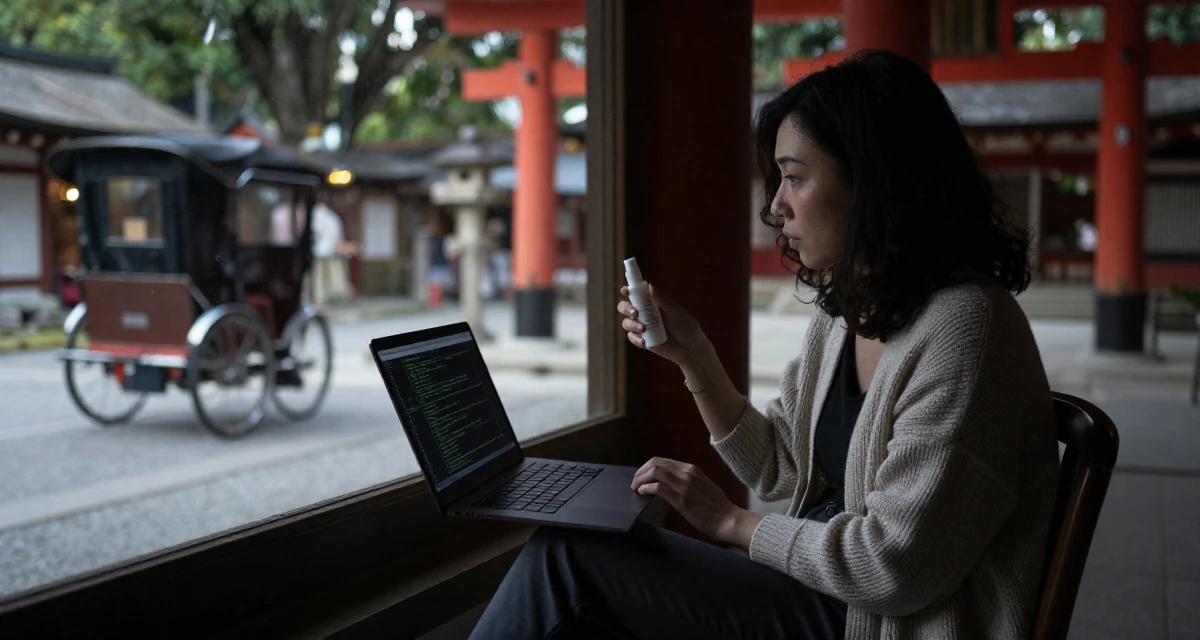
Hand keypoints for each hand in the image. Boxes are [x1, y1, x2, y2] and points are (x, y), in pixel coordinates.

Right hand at [617, 284, 709, 366]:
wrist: (691, 349)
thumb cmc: (686, 326)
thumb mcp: (677, 312)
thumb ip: (663, 300)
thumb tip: (650, 286)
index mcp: (652, 303)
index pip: (635, 294)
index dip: (628, 290)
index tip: (626, 290)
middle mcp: (644, 313)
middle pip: (625, 307)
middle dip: (626, 308)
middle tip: (635, 312)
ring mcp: (642, 327)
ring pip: (626, 323)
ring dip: (631, 324)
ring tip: (643, 328)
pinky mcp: (643, 341)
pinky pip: (632, 338)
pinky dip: (635, 339)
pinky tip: (644, 341)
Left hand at [631, 457, 749, 543]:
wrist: (728, 520)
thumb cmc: (718, 507)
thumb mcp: (703, 486)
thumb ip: (688, 481)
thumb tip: (671, 483)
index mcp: (692, 469)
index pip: (662, 461)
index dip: (647, 467)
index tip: (641, 476)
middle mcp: (687, 473)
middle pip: (655, 463)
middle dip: (641, 472)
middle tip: (634, 482)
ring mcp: (684, 486)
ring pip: (655, 472)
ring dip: (640, 479)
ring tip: (635, 488)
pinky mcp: (682, 500)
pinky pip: (658, 488)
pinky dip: (647, 488)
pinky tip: (642, 493)